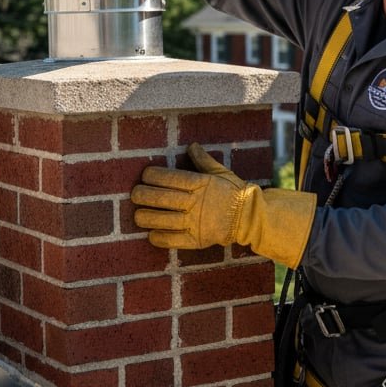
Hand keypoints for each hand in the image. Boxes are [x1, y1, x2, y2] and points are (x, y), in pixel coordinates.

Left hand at [131, 143, 315, 268]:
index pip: (170, 178)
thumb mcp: (220, 172)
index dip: (153, 176)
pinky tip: (151, 234)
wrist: (250, 217)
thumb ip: (203, 160)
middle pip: (161, 198)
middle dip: (142, 195)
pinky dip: (159, 238)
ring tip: (138, 215)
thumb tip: (192, 146)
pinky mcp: (196, 240)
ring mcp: (195, 222)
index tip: (145, 175)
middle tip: (135, 194)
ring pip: (162, 220)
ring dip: (145, 217)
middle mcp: (195, 202)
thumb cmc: (233, 191)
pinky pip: (172, 240)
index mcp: (200, 184)